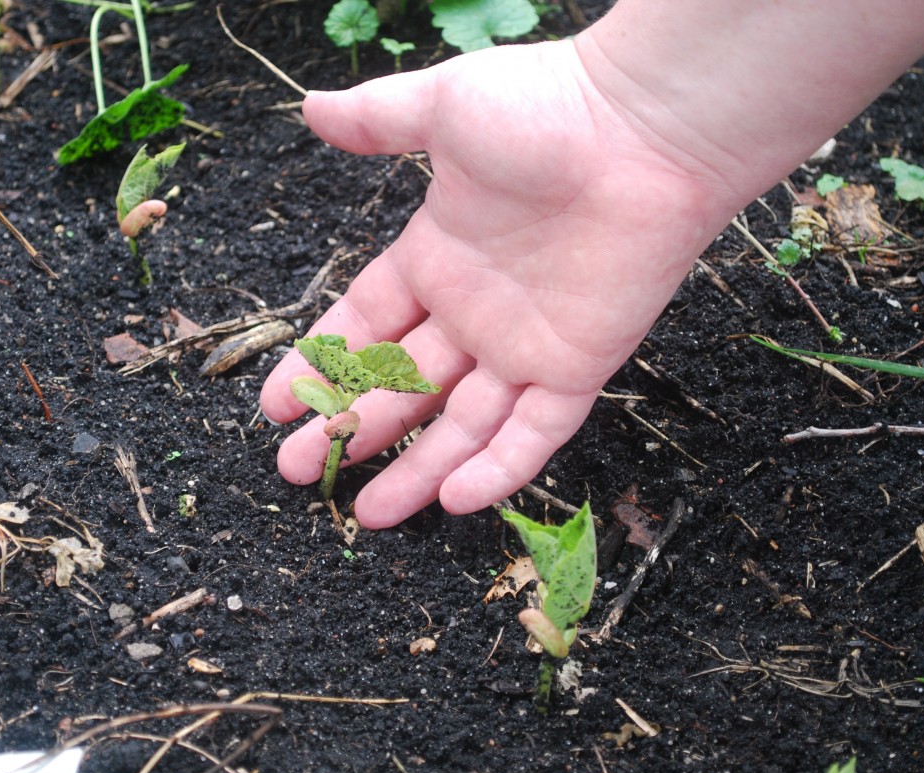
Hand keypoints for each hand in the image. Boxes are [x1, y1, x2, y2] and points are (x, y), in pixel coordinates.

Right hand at [259, 38, 737, 527]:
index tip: (278, 406)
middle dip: (350, 429)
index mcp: (436, 255)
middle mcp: (475, 309)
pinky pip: (535, 431)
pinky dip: (500, 468)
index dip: (321, 365)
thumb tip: (310, 107)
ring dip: (417, 467)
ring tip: (369, 514)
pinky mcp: (577, 364)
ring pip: (463, 423)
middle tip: (299, 472)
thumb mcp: (444, 109)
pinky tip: (454, 501)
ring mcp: (525, 342)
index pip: (365, 325)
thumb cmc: (546, 110)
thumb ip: (377, 121)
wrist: (645, 130)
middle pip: (401, 385)